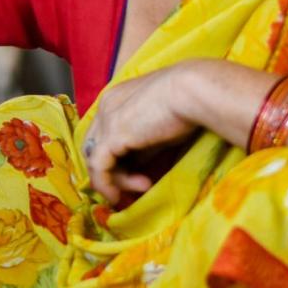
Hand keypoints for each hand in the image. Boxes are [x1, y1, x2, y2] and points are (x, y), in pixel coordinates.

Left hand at [82, 61, 209, 203]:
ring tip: (143, 186)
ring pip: (95, 158)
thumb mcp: (159, 127)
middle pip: (95, 146)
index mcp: (115, 98)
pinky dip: (105, 185)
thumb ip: (143, 144)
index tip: (136, 172)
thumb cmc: (187, 104)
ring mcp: (106, 120)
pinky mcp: (111, 136)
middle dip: (112, 169)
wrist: (192, 91)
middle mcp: (105, 106)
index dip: (115, 156)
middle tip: (136, 183)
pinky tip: (118, 197)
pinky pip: (99, 168)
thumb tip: (136, 166)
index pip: (103, 132)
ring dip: (116, 180)